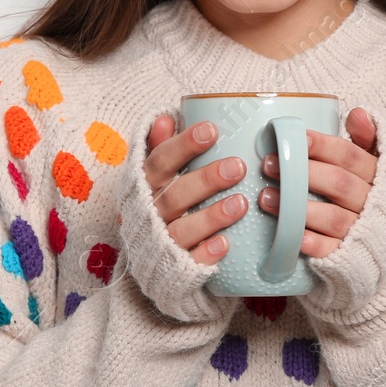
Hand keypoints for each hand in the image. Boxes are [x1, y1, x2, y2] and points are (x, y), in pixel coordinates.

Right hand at [141, 115, 244, 265]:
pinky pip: (189, 262)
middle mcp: (150, 213)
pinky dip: (205, 253)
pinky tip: (226, 244)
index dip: (183, 145)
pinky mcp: (175, 269)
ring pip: (182, 230)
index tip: (212, 130)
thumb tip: (166, 118)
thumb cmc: (159, 203)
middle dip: (206, 180)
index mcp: (145, 185)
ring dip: (211, 217)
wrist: (150, 259)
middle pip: (175, 195)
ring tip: (240, 203)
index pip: (160, 161)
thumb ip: (161, 147)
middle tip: (238, 167)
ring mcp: (161, 243)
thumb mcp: (156, 175)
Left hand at [257, 107, 378, 257]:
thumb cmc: (366, 196)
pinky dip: (309, 242)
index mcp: (376, 175)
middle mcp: (371, 202)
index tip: (297, 137)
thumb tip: (357, 112)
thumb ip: (366, 138)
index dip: (323, 146)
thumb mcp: (372, 166)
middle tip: (268, 164)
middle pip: (339, 184)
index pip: (351, 156)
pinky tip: (287, 233)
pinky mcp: (348, 258)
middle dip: (303, 173)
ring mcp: (360, 232)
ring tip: (266, 197)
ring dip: (298, 207)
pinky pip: (329, 250)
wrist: (379, 247)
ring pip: (332, 217)